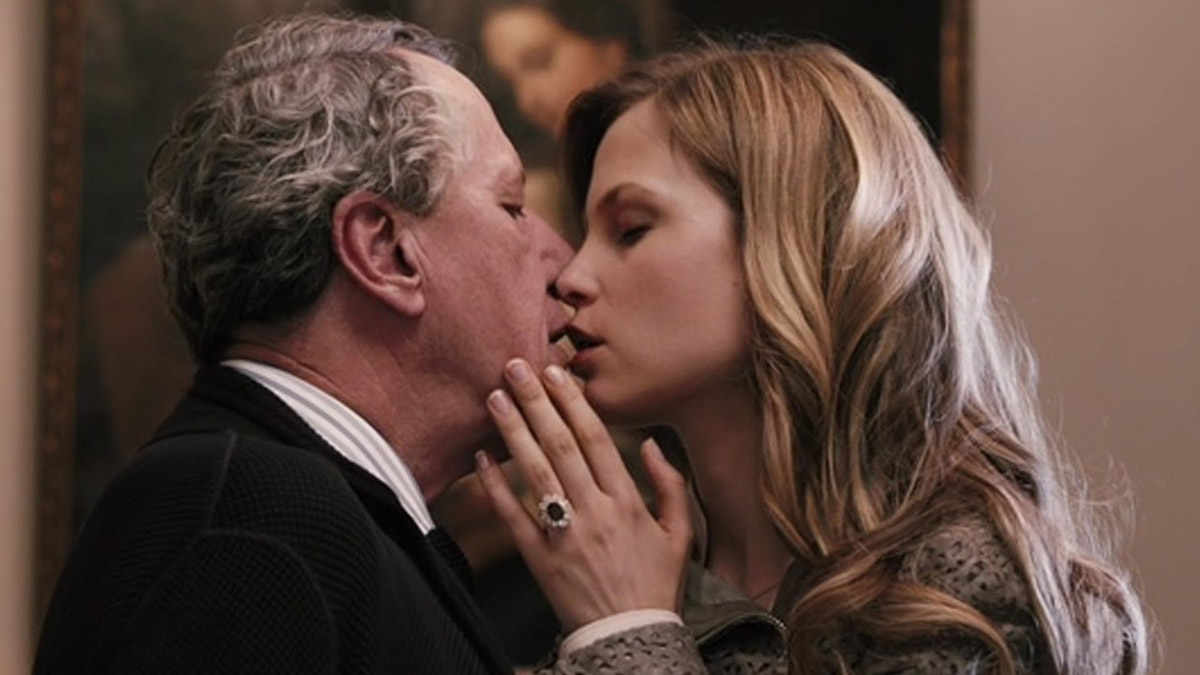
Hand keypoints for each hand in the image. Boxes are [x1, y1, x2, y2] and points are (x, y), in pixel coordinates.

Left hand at [475, 358, 691, 631]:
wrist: (631, 641)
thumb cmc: (655, 586)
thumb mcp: (680, 535)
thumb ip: (670, 486)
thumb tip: (652, 446)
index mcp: (627, 502)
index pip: (596, 439)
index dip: (573, 402)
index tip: (556, 373)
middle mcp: (594, 512)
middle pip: (560, 445)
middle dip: (536, 402)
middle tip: (514, 368)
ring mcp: (564, 534)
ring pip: (534, 472)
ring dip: (512, 431)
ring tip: (494, 398)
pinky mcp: (539, 558)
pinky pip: (512, 515)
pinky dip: (494, 485)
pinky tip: (480, 457)